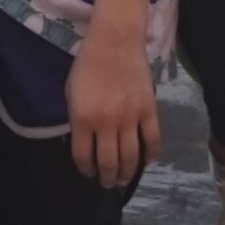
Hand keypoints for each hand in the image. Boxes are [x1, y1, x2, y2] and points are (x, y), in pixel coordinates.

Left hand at [67, 29, 158, 193]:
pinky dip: (151, 154)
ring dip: (126, 173)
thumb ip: (76, 119)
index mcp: (82, 118)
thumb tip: (83, 143)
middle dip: (107, 178)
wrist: (114, 41)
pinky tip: (147, 161)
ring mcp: (130, 118)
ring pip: (130, 157)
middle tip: (107, 184)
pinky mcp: (149, 110)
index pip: (83, 156)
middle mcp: (106, 123)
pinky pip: (153, 139)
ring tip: (123, 180)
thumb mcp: (71, 92)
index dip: (85, 169)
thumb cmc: (87, 64)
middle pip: (108, 162)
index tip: (88, 173)